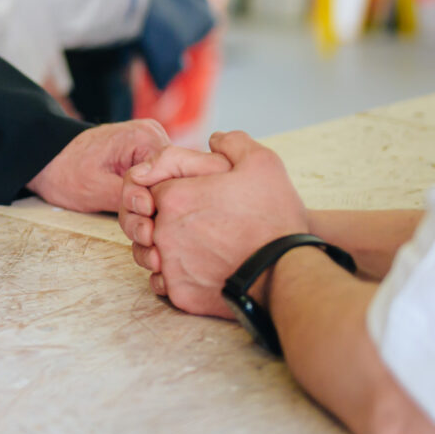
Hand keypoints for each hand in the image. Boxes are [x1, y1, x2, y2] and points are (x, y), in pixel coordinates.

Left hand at [28, 118, 179, 214]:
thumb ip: (128, 200)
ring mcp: (151, 144)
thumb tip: (154, 217)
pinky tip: (138, 214)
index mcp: (145, 137)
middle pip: (174, 180)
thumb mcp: (94, 190)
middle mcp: (154, 135)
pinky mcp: (146, 156)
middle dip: (158, 207)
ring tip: (135, 222)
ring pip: (167, 184)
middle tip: (139, 229)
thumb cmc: (65, 170)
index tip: (144, 223)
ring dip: (154, 206)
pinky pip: (158, 182)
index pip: (175, 176)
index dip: (162, 204)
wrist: (48, 158)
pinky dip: (149, 199)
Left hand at [137, 131, 308, 317]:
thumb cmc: (274, 217)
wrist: (287, 272)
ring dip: (167, 248)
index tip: (191, 195)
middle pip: (147, 219)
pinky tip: (199, 269)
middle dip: (164, 218)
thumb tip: (215, 139)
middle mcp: (162, 231)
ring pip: (151, 252)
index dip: (169, 187)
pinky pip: (163, 282)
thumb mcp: (261, 162)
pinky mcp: (179, 294)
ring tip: (199, 247)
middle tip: (197, 223)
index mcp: (174, 197)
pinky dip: (176, 277)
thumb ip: (232, 142)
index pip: (149, 186)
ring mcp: (168, 265)